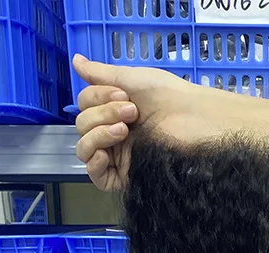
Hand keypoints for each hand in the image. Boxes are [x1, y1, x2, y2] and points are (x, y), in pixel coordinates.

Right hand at [72, 55, 226, 190]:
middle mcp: (114, 133)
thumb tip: (76, 60)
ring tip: (123, 130)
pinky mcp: (126, 176)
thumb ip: (101, 74)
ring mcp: (120, 156)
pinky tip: (104, 154)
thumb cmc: (168, 96)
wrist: (193, 119)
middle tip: (131, 111)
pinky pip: (96, 176)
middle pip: (82, 126)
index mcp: (113, 111)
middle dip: (101, 115)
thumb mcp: (130, 79)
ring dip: (97, 135)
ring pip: (85, 150)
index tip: (122, 94)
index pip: (84, 107)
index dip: (95, 99)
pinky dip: (94, 164)